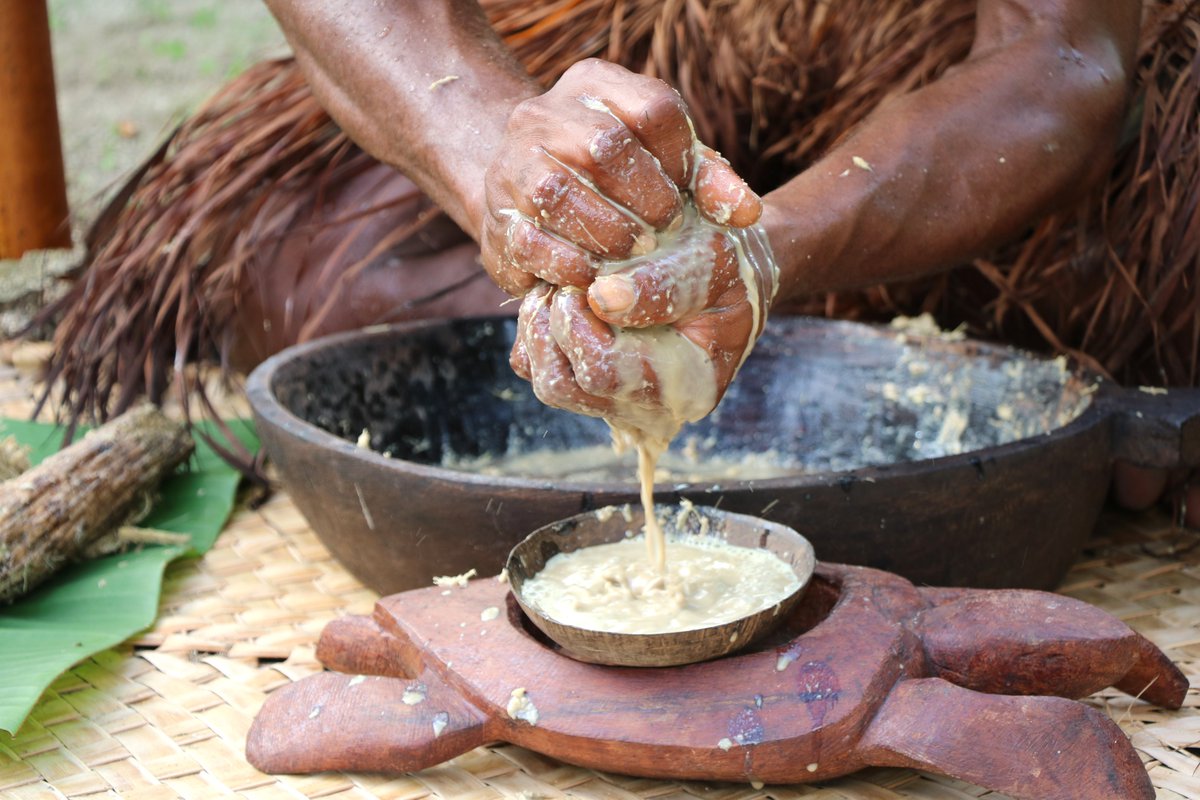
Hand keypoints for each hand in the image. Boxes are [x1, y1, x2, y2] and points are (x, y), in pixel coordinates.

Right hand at [481, 58, 761, 298]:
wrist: (524, 190)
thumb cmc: (614, 178)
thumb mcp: (662, 163)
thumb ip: (708, 182)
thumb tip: (747, 214)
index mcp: (594, 85)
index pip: (652, 108)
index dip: (682, 159)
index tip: (688, 198)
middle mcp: (544, 114)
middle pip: (603, 146)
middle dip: (645, 198)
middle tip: (663, 231)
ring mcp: (511, 162)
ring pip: (555, 192)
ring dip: (607, 232)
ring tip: (632, 254)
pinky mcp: (493, 215)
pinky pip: (527, 239)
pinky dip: (568, 263)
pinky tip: (594, 276)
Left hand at [509, 216, 775, 442]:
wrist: (723, 276)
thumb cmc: (725, 265)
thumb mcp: (714, 259)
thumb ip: (665, 281)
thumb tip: (601, 299)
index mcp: (689, 388)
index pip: (603, 370)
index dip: (581, 318)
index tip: (592, 277)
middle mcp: (650, 410)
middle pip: (561, 385)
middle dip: (555, 322)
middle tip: (572, 280)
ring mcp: (616, 403)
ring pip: (545, 379)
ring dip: (542, 326)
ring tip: (567, 285)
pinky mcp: (588, 387)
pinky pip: (535, 368)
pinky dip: (539, 329)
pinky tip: (565, 297)